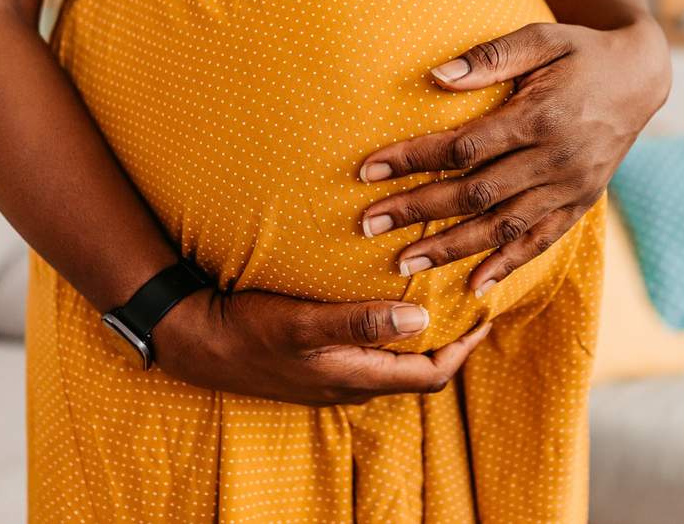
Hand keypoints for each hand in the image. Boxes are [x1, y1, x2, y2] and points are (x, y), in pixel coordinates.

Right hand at [153, 288, 490, 406]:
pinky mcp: (318, 362)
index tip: (487, 315)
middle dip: (451, 340)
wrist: (196, 342)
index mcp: (356, 377)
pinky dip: (392, 332)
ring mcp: (334, 376)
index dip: (465, 348)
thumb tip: (420, 321)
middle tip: (471, 302)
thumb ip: (361, 323)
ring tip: (441, 299)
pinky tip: (390, 303)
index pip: (432, 375)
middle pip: (420, 371)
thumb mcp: (304, 323)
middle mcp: (352, 384)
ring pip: (396, 363)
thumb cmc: (248, 330)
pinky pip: (371, 353)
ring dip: (422, 336)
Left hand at [357, 19, 669, 294]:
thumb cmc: (580, 52)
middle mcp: (555, 160)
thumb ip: (489, 58)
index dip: (413, 160)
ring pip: (502, 227)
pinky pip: (541, 242)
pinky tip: (474, 285)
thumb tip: (435, 77)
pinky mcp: (580, 203)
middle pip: (475, 194)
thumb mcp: (541, 39)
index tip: (369, 170)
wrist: (641, 76)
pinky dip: (507, 265)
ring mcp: (570, 188)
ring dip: (451, 248)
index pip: (463, 148)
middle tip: (368, 225)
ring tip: (404, 262)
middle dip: (417, 211)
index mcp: (539, 117)